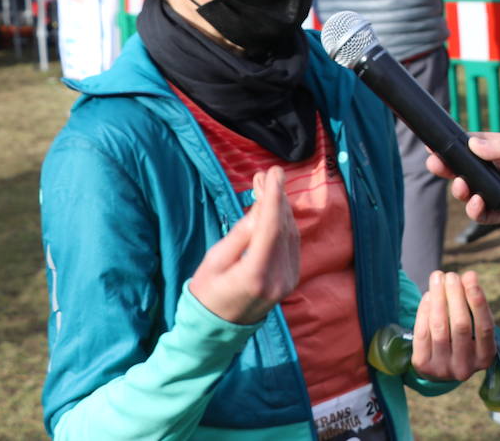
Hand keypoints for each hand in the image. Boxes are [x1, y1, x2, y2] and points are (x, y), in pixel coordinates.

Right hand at [188, 166, 299, 323]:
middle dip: (276, 197)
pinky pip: (291, 243)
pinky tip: (274, 208)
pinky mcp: (292, 279)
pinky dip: (284, 223)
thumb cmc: (207, 291)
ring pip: (290, 233)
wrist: (216, 328)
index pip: (271, 228)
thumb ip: (241, 233)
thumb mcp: (215, 260)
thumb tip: (261, 207)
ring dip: (280, 208)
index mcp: (255, 276)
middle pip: (283, 227)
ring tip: (265, 186)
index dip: (274, 196)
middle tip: (264, 174)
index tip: (273, 172)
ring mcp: (288, 281)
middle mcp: (278, 279)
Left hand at [411, 270, 495, 380]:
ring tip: (437, 278)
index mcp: (484, 358)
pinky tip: (428, 295)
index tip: (470, 276)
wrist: (440, 366)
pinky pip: (422, 332)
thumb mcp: (475, 326)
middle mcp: (465, 367)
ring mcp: (442, 368)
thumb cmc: (463, 339)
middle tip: (451, 275)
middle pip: (461, 325)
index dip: (478, 300)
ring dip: (438, 298)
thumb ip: (474, 303)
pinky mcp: (422, 365)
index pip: (484, 327)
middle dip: (455, 296)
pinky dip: (425, 310)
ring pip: (440, 327)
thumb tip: (469, 276)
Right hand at [426, 128, 499, 224]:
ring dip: (461, 190)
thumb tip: (472, 144)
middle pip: (467, 171)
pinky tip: (477, 202)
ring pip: (472, 193)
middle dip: (449, 169)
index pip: (474, 148)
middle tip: (436, 166)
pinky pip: (486, 215)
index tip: (435, 146)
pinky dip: (476, 210)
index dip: (455, 148)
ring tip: (463, 186)